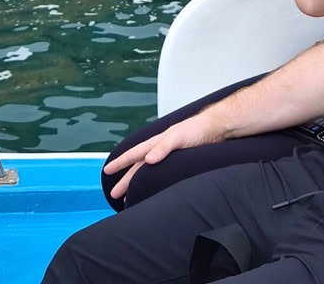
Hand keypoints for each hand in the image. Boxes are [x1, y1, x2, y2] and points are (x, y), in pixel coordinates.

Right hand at [102, 114, 217, 199]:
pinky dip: (152, 181)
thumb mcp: (179, 137)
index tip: (107, 171)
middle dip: (126, 180)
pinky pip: (159, 173)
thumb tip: (148, 160)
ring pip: (147, 170)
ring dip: (138, 182)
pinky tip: (152, 187)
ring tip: (130, 195)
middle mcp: (160, 149)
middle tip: (115, 194)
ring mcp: (169, 155)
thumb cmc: (198, 129)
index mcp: (157, 142)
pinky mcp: (178, 161)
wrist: (217, 128)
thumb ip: (164, 148)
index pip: (134, 154)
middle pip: (138, 166)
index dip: (120, 163)